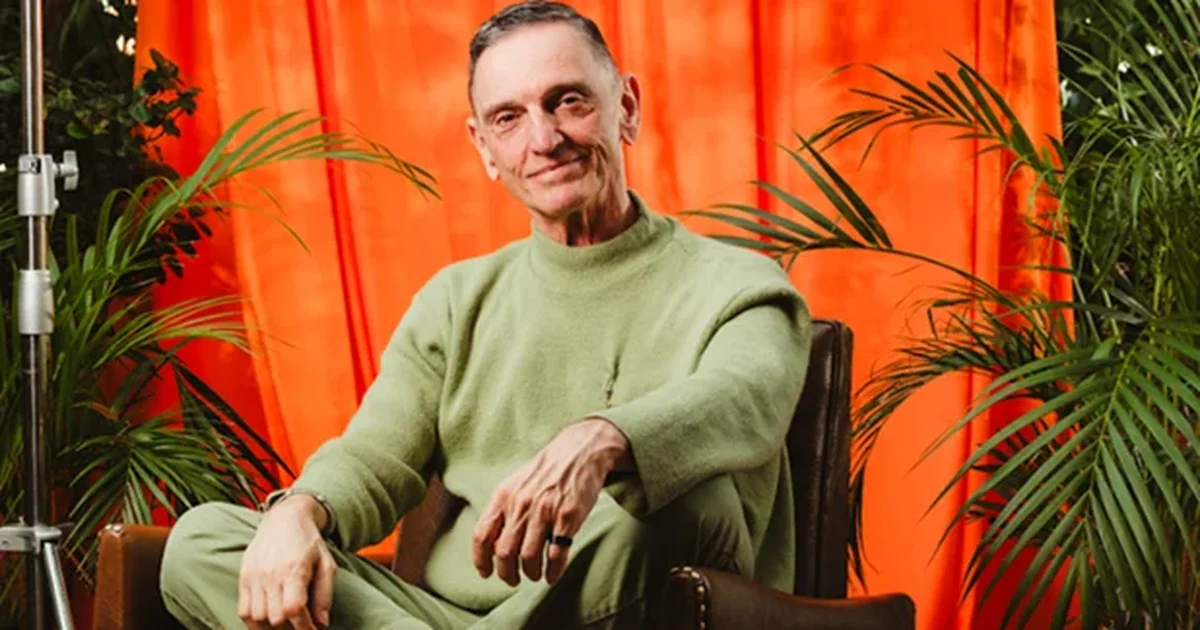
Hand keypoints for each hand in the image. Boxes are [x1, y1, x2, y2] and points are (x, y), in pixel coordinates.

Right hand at [238, 495, 336, 628]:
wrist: (284, 519)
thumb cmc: (309, 542)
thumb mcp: (326, 564)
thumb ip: (325, 595)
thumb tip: (322, 623)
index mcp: (294, 569)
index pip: (294, 609)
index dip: (304, 627)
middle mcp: (270, 574)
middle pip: (275, 617)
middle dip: (290, 629)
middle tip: (301, 626)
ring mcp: (254, 576)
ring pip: (257, 617)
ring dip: (272, 628)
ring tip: (286, 625)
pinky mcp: (244, 577)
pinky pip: (243, 610)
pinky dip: (254, 622)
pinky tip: (268, 621)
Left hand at [473, 418, 630, 586]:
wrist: (579, 451)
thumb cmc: (545, 472)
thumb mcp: (515, 484)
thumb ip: (503, 510)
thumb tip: (491, 544)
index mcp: (503, 496)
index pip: (482, 535)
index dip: (480, 560)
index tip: (486, 572)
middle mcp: (521, 505)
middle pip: (504, 553)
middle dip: (507, 574)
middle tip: (513, 579)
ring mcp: (544, 511)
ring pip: (528, 558)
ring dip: (530, 573)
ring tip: (534, 575)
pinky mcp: (567, 518)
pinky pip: (555, 555)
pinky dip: (552, 572)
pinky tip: (552, 575)